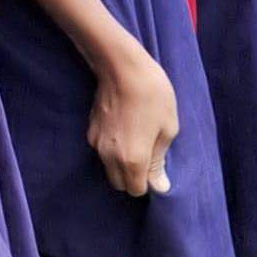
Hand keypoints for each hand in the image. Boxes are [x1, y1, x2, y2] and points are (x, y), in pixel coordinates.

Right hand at [87, 39, 178, 196]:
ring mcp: (96, 145)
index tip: (156, 166)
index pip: (136, 190)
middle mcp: (109, 157)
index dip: (148, 183)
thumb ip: (159, 161)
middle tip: (148, 155)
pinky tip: (124, 128)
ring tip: (137, 140)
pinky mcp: (89, 131)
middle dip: (133, 177)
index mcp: (132, 160)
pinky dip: (112, 150)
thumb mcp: (167, 128)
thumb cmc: (153, 95)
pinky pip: (102, 152)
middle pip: (119, 184)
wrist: (121, 67)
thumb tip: (159, 186)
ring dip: (121, 165)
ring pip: (108, 169)